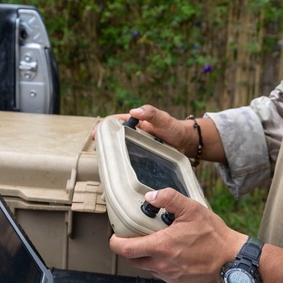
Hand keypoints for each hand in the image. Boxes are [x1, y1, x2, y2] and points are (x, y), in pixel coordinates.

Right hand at [92, 104, 210, 160]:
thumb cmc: (174, 128)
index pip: (113, 122)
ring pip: (120, 150)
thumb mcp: (163, 118)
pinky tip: (119, 171)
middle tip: (98, 151)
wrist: (186, 143)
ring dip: (112, 155)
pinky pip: (130, 161)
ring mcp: (136, 147)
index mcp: (134, 122)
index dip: (102, 127)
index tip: (96, 133)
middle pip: (113, 138)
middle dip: (103, 143)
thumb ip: (150, 112)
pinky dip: (123, 165)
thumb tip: (134, 111)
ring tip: (105, 162)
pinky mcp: (142, 159)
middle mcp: (133, 135)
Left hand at [109, 188, 246, 282]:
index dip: (116, 243)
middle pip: (134, 260)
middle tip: (139, 238)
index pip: (125, 249)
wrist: (232, 260)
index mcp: (161, 246)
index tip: (115, 238)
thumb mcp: (192, 209)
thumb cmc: (214, 236)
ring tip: (162, 246)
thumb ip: (169, 199)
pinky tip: (176, 257)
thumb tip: (151, 196)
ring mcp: (170, 277)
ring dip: (149, 258)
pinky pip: (163, 276)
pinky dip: (164, 267)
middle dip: (132, 249)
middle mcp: (162, 265)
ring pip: (148, 268)